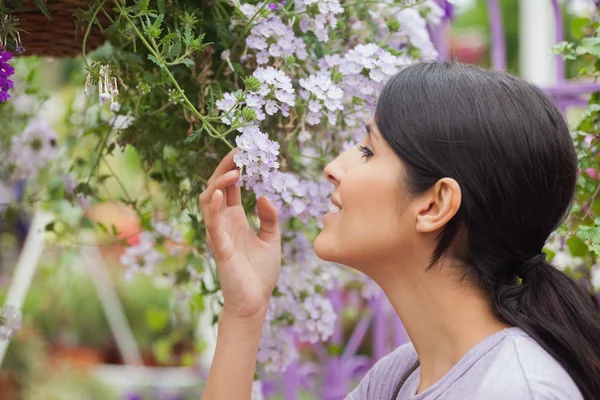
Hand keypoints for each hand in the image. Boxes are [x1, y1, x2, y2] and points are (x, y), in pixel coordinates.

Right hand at [199, 149, 280, 320]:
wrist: (256, 301)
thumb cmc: (261, 272)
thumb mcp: (272, 238)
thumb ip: (269, 217)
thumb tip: (261, 195)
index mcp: (236, 218)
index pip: (230, 186)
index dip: (234, 167)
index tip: (244, 150)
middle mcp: (224, 222)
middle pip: (216, 187)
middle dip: (225, 167)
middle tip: (238, 151)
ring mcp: (219, 233)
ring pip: (208, 200)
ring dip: (219, 183)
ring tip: (235, 171)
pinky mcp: (219, 246)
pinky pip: (211, 223)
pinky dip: (213, 206)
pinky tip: (220, 193)